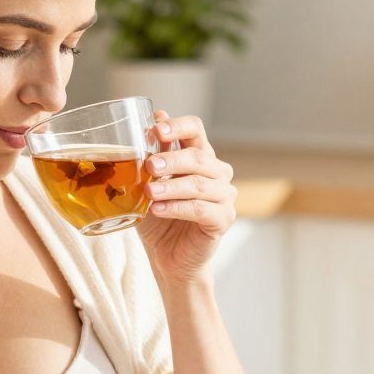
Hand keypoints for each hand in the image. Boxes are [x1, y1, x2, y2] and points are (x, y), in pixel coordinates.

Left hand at [135, 110, 236, 285]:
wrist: (167, 257)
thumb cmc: (158, 218)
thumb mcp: (150, 184)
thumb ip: (154, 153)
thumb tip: (154, 116)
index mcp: (199, 157)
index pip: (196, 130)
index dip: (178, 126)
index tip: (156, 128)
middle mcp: (217, 173)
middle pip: (199, 157)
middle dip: (172, 159)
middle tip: (149, 166)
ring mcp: (224, 196)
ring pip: (200, 184)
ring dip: (172, 187)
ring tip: (150, 193)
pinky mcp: (223, 219)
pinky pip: (201, 209)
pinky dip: (177, 208)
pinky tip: (158, 209)